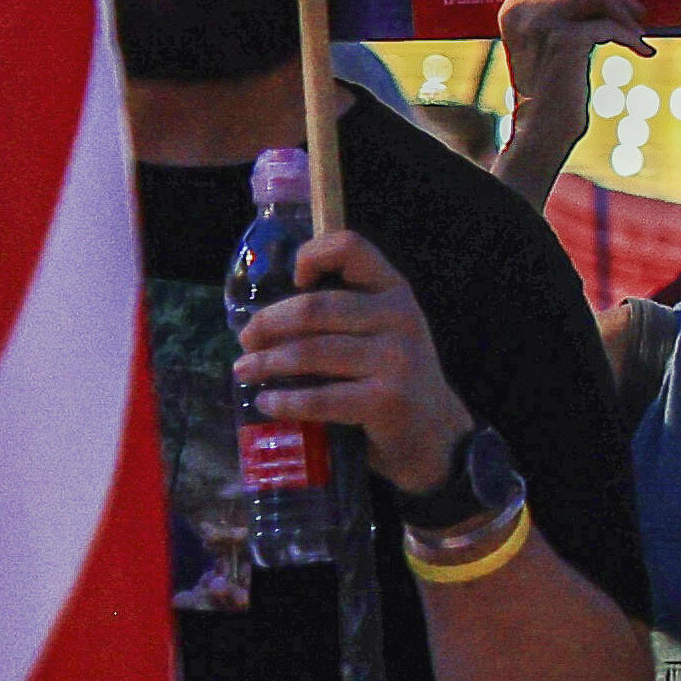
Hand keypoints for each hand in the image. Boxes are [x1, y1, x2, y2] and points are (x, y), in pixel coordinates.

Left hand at [236, 227, 476, 486]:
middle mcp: (399, 317)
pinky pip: (320, 398)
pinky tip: (268, 403)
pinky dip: (285, 401)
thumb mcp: (383, 331)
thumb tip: (265, 317)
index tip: (293, 281)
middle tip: (246, 340)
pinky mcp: (386, 400)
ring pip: (310, 352)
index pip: (350, 247)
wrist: (435, 433)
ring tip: (244, 371)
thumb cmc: (394, 378)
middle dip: (267, 323)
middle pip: (313, 307)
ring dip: (266, 363)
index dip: (312, 255)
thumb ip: (344, 314)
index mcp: (394, 291)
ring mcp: (396, 360)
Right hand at [496, 0, 650, 133]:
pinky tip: (643, 51)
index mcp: (513, 5)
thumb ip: (562, 9)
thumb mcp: (550, 40)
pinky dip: (631, 36)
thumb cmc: (555, 84)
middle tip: (639, 14)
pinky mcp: (561, 40)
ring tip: (638, 33)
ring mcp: (537, 23)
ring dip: (624, 10)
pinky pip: (607, 23)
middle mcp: (520, 10)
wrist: (545, 127)